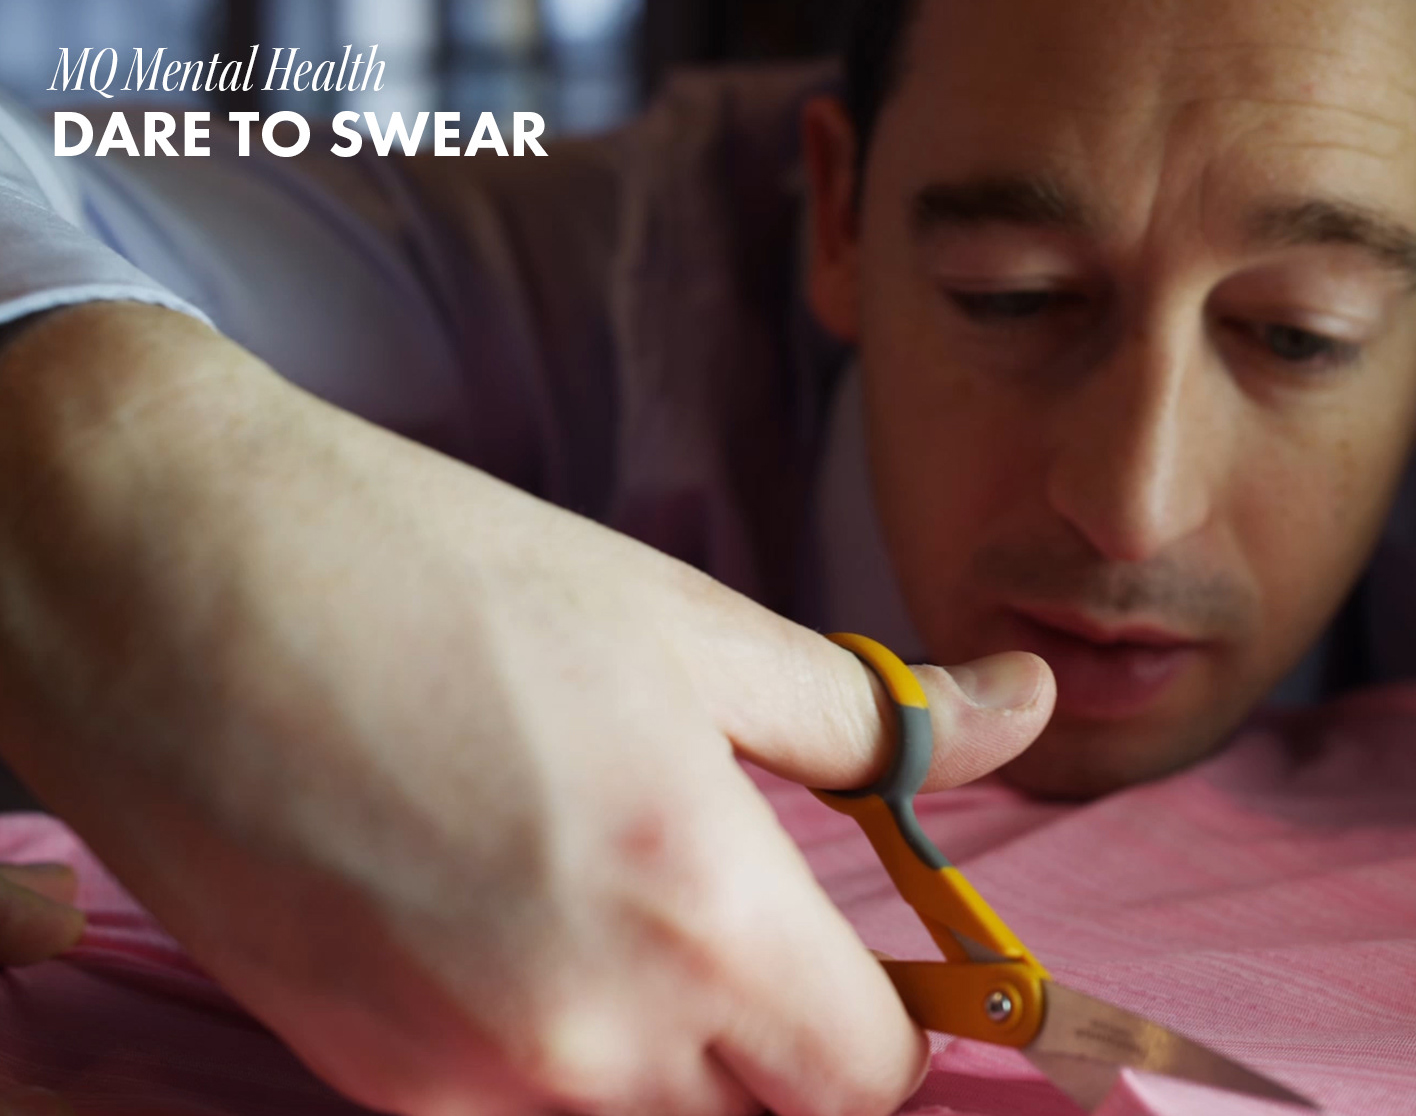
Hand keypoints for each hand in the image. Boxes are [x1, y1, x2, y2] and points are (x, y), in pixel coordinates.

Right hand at [0, 304, 1055, 1114]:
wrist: (168, 579)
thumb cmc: (443, 578)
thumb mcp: (689, 626)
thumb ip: (876, 716)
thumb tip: (1024, 704)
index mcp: (704, 912)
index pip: (869, 1080)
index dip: (887, 1023)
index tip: (861, 953)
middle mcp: (591, 1037)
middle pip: (760, 1114)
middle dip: (781, 1038)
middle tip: (734, 906)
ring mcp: (464, 1080)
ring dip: (663, 1048)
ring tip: (601, 891)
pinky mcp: (362, 1080)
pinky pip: (515, 1111)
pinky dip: (543, 1051)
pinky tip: (495, 919)